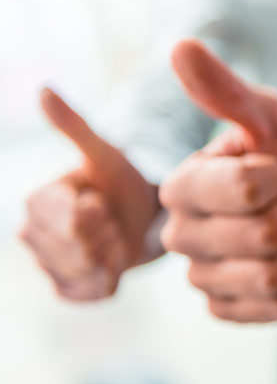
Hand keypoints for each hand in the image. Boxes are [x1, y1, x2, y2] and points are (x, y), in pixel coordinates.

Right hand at [20, 89, 160, 300]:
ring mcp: (46, 264)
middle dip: (110, 237)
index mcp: (37, 201)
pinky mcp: (64, 288)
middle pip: (82, 251)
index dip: (99, 216)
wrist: (139, 215)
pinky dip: (111, 281)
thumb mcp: (105, 153)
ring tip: (116, 238)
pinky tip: (114, 262)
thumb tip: (43, 89)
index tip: (104, 203)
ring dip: (114, 258)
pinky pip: (90, 295)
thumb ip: (75, 126)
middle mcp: (31, 234)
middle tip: (115, 221)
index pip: (73, 223)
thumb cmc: (121, 181)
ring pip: (88, 273)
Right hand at [160, 40, 276, 321]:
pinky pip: (274, 305)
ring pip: (271, 274)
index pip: (246, 188)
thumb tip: (181, 46)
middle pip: (264, 237)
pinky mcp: (228, 310)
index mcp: (179, 186)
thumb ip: (224, 90)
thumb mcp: (264, 115)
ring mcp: (202, 279)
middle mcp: (179, 236)